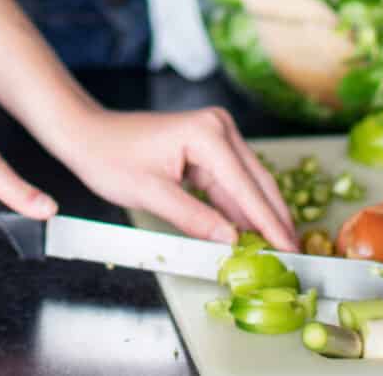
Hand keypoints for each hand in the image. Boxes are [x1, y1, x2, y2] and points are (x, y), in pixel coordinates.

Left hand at [51, 105, 297, 252]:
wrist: (87, 134)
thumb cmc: (110, 158)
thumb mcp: (151, 194)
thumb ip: (194, 219)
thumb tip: (232, 242)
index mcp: (207, 134)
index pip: (246, 187)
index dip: (269, 222)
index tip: (288, 249)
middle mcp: (219, 128)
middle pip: (257, 182)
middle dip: (274, 219)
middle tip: (294, 254)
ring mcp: (215, 135)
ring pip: (247, 184)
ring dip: (260, 215)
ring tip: (278, 248)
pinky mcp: (208, 147)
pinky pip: (230, 183)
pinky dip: (240, 208)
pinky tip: (251, 232)